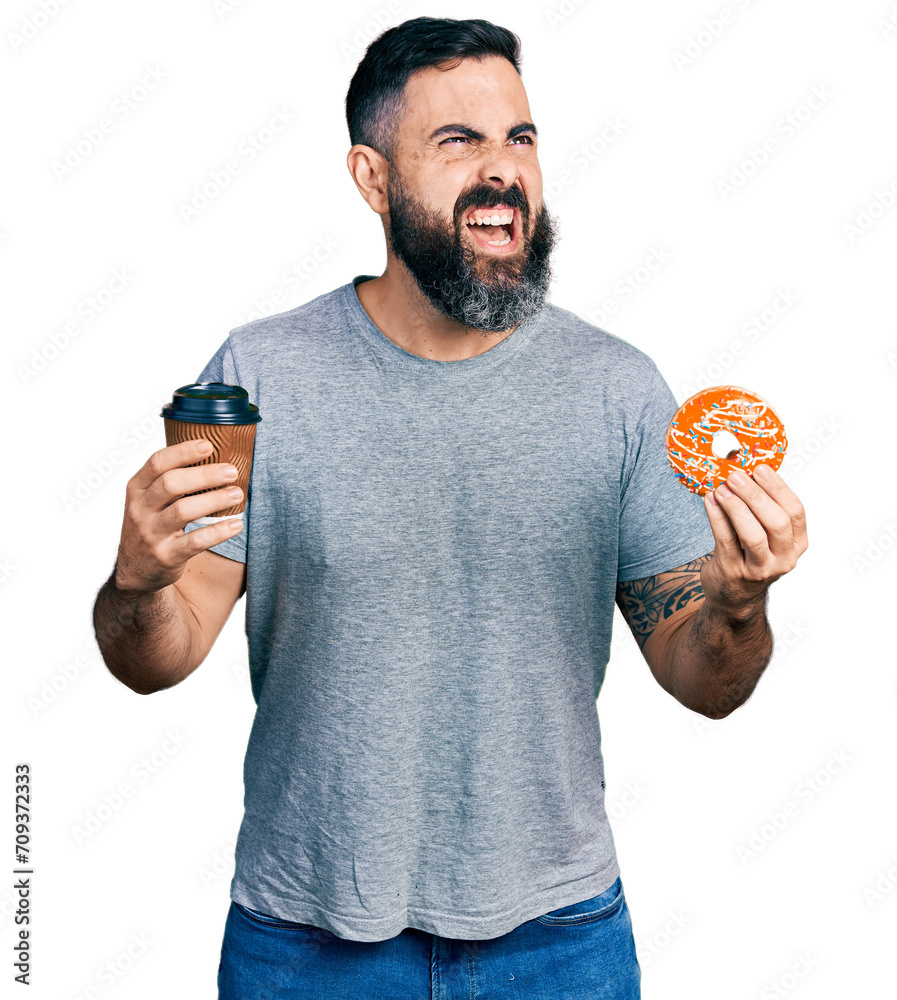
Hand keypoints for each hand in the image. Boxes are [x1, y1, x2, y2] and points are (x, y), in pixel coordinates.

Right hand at [114, 439, 243, 594]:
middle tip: (231, 471)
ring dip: (214, 500)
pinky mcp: (166, 555)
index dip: (184, 452)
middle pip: (171, 484)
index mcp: (136, 489)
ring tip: (237, 494)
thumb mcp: (149, 500)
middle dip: (205, 475)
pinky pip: (195, 541)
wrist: (135, 569)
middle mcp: (140, 509)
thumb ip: (169, 480)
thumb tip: (213, 456)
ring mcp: (151, 533)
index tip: (209, 445)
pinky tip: (236, 525)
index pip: (157, 463)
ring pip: (183, 511)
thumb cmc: (151, 525)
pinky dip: (218, 532)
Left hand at [700, 464, 807, 616]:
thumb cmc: (750, 554)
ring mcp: (759, 569)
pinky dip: (716, 517)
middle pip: (777, 523)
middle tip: (736, 475)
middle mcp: (784, 558)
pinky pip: (725, 540)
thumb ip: (762, 507)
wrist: (733, 594)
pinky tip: (709, 500)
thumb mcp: (766, 535)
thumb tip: (746, 468)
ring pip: (752, 535)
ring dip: (736, 507)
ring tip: (722, 487)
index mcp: (797, 543)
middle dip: (756, 496)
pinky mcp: (733, 572)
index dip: (778, 488)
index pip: (795, 512)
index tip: (760, 468)